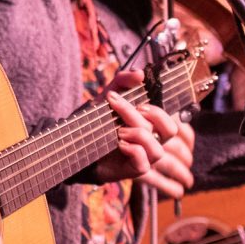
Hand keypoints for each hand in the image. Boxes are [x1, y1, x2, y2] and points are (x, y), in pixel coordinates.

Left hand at [93, 79, 194, 197]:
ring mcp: (144, 157)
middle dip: (151, 117)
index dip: (158, 111)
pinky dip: (133, 150)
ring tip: (119, 131)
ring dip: (139, 134)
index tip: (138, 103)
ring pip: (157, 148)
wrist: (75, 143)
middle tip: (133, 111)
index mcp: (149, 125)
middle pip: (169, 131)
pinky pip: (144, 163)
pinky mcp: (133, 169)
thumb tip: (140, 74)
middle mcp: (150, 141)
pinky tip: (119, 143)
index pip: (169, 119)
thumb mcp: (107, 97)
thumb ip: (122, 82)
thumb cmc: (96, 121)